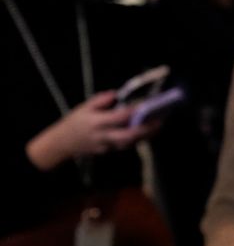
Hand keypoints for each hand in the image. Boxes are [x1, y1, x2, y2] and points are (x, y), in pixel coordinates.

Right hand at [25, 91, 161, 169]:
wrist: (61, 144)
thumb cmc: (74, 122)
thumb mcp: (84, 107)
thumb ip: (101, 100)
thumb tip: (116, 94)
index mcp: (97, 122)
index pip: (120, 117)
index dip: (136, 110)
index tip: (149, 103)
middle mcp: (103, 135)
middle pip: (128, 135)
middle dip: (146, 129)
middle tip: (160, 121)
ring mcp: (106, 146)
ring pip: (129, 143)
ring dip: (145, 135)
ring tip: (158, 125)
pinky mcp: (107, 151)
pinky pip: (124, 145)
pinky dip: (136, 139)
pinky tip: (146, 132)